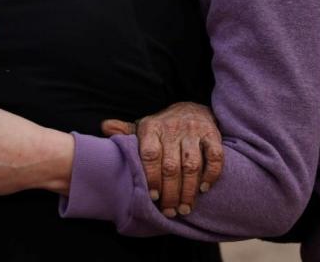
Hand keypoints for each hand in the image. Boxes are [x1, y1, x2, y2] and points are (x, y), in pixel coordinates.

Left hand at [102, 101, 222, 217]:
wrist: (191, 109)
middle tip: (170, 211)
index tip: (152, 197)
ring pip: (192, 165)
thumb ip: (125, 132)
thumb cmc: (163, 127)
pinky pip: (215, 156)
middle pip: (171, 166)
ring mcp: (193, 131)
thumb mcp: (143, 128)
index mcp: (151, 128)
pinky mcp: (212, 133)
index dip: (151, 178)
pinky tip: (203, 188)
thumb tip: (104, 127)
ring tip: (185, 208)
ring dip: (189, 190)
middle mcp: (172, 128)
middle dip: (170, 193)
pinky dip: (211, 174)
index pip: (150, 154)